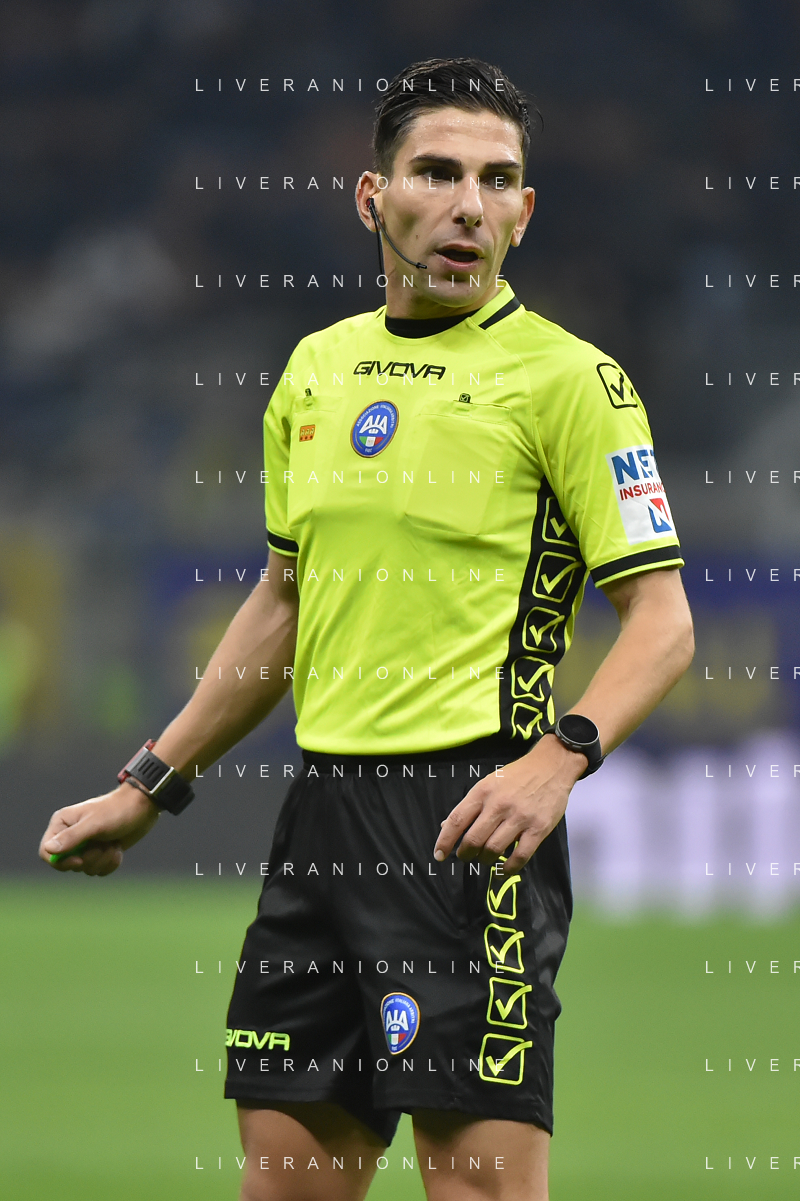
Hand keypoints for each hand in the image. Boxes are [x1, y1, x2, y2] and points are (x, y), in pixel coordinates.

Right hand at [39, 783, 160, 875]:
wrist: (143, 808)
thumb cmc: (117, 810)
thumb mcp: (94, 824)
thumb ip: (72, 837)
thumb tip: (49, 850)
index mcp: (62, 823)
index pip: (46, 852)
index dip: (60, 862)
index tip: (79, 861)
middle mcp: (70, 835)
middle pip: (67, 865)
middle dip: (90, 858)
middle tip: (103, 844)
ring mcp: (85, 845)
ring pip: (86, 869)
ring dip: (103, 859)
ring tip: (113, 842)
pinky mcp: (99, 852)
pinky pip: (99, 870)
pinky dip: (111, 862)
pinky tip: (118, 848)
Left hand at [433, 734, 585, 874]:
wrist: (551, 766)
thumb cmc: (517, 776)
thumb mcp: (489, 783)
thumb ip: (470, 805)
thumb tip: (446, 826)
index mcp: (483, 791)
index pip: (457, 820)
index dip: (445, 841)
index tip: (438, 855)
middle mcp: (499, 805)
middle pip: (473, 839)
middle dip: (465, 854)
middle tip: (465, 857)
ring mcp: (519, 817)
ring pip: (493, 849)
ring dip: (484, 860)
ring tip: (485, 859)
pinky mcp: (538, 828)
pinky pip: (520, 856)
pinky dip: (508, 867)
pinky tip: (503, 869)